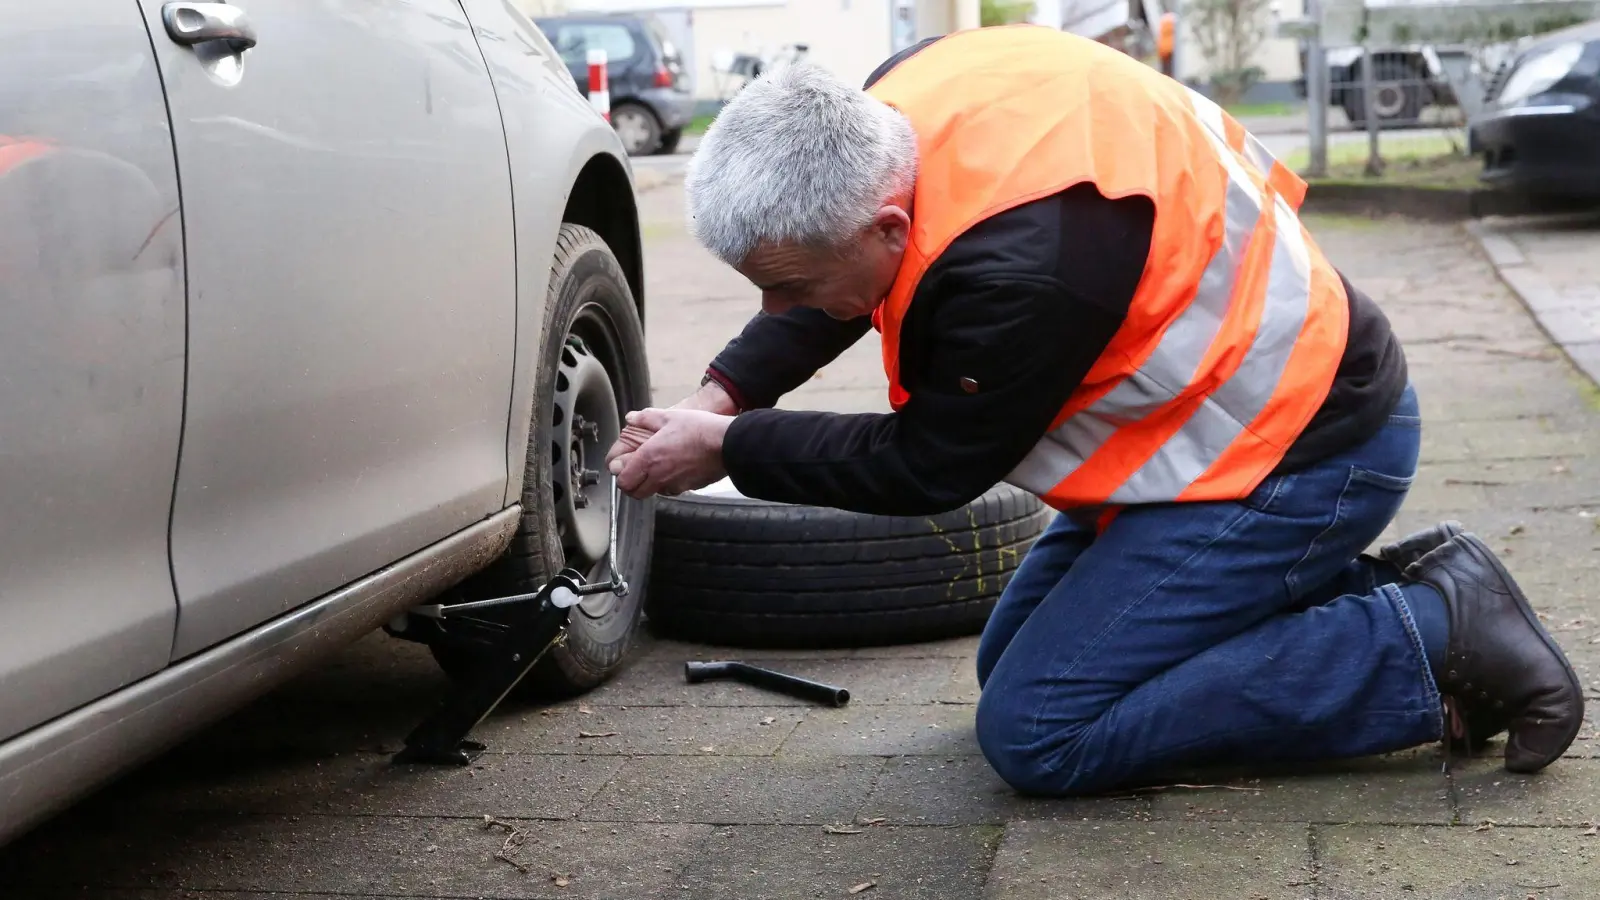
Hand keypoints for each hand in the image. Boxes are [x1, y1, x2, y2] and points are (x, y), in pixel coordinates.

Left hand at [607, 408, 731, 498]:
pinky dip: (668, 484)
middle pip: (635, 493)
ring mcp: (674, 484)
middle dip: (632, 485)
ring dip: (650, 485)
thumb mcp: (670, 416)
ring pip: (653, 493)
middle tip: (636, 472)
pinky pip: (672, 490)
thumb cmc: (700, 429)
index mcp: (649, 457)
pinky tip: (675, 469)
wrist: (728, 444)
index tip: (623, 467)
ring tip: (657, 469)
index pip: (623, 481)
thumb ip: (646, 418)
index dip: (621, 476)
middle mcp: (659, 475)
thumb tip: (631, 418)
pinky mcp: (689, 488)